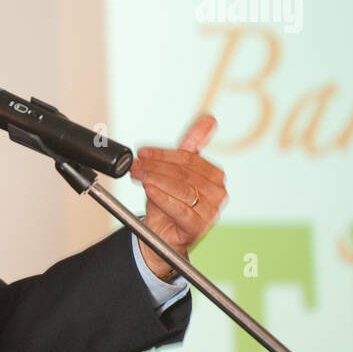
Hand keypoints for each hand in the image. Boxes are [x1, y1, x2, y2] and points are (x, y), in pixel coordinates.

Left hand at [128, 114, 226, 279]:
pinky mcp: (199, 226)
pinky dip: (163, 199)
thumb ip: (191, 146)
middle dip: (155, 167)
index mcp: (214, 175)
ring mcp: (211, 211)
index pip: (188, 159)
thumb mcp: (177, 171)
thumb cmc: (169, 200)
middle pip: (183, 173)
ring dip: (155, 180)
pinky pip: (181, 210)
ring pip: (181, 189)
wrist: (161, 233)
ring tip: (137, 175)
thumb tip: (208, 118)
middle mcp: (217, 192)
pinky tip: (150, 191)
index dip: (163, 154)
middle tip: (135, 164)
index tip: (142, 152)